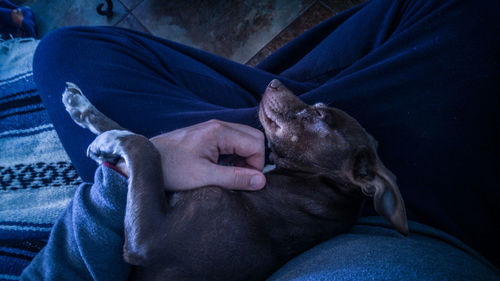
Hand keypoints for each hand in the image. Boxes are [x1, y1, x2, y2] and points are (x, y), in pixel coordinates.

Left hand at [149, 120, 265, 190]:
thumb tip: (261, 181)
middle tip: (240, 178)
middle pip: (253, 137)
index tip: (246, 181)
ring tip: (230, 175)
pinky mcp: (207, 136)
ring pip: (244, 139)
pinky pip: (232, 142)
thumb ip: (234, 178)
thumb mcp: (204, 178)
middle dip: (253, 159)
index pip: (257, 143)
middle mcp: (219, 125)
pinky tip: (221, 170)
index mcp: (220, 132)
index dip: (257, 165)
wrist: (144, 161)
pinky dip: (234, 156)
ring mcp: (213, 129)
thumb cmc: (170, 169)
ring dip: (244, 158)